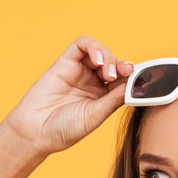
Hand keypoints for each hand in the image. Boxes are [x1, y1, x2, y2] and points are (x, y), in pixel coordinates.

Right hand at [4, 35, 132, 156]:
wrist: (37, 131)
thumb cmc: (65, 129)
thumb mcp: (95, 116)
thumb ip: (113, 100)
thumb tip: (133, 86)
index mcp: (104, 98)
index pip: (123, 81)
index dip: (132, 78)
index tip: (140, 79)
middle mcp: (93, 83)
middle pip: (114, 65)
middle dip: (121, 66)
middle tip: (123, 73)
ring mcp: (79, 72)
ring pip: (101, 53)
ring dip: (109, 57)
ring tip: (107, 72)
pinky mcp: (65, 62)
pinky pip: (82, 45)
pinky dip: (93, 47)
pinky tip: (97, 59)